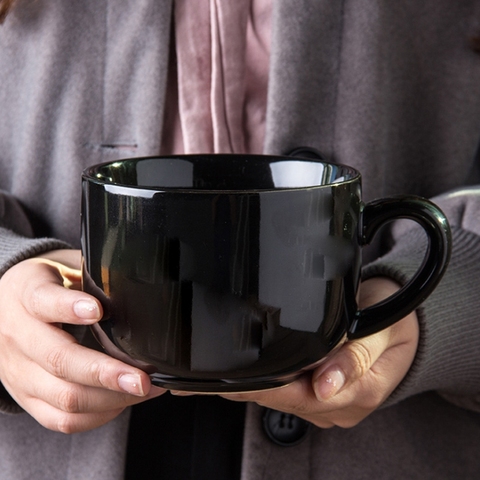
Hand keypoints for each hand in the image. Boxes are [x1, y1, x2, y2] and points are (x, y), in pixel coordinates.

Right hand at [0, 249, 164, 433]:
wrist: (4, 311)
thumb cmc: (48, 288)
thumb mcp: (62, 270)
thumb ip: (92, 279)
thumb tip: (138, 288)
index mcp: (26, 296)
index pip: (43, 301)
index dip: (69, 307)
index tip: (98, 311)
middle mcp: (17, 336)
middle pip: (58, 360)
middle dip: (105, 373)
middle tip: (142, 378)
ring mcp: (19, 373)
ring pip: (64, 397)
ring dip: (110, 398)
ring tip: (145, 390)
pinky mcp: (26, 398)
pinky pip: (61, 420)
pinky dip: (97, 415)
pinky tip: (124, 401)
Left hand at [220, 277, 418, 427]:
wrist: (404, 326)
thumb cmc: (393, 320)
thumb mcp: (383, 327)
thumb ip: (356, 354)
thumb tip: (325, 384)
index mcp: (357, 392)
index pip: (296, 396)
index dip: (257, 389)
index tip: (222, 383)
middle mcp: (338, 404)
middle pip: (281, 400)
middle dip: (239, 391)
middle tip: (195, 382)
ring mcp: (328, 403)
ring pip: (280, 399)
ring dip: (246, 388)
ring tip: (206, 378)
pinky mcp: (321, 396)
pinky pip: (286, 393)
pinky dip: (261, 384)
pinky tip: (239, 376)